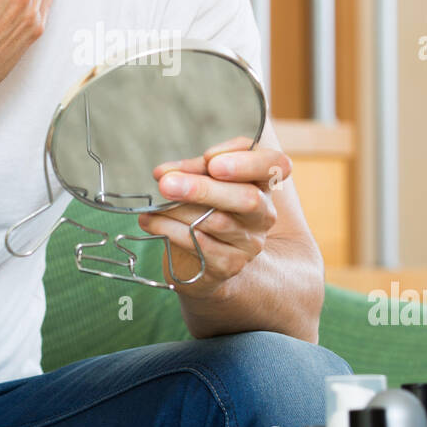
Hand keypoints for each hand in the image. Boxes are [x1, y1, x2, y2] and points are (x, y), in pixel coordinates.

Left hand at [136, 136, 291, 297]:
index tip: (212, 161)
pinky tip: (151, 222)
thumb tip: (165, 173)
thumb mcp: (204, 180)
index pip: (276, 165)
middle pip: (247, 198)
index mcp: (263, 182)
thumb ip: (191, 170)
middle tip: (167, 183)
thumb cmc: (206, 207)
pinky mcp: (230, 264)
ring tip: (153, 206)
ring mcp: (250, 242)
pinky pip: (201, 245)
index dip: (248, 162)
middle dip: (204, 189)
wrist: (203, 257)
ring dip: (179, 211)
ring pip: (218, 222)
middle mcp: (264, 213)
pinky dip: (171, 230)